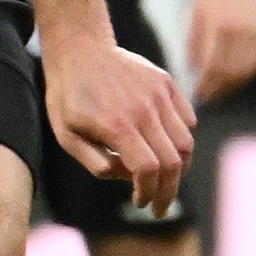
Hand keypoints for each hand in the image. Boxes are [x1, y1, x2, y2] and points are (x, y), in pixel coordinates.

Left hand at [45, 22, 197, 211]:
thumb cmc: (69, 97)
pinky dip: (183, 140)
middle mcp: (144, 109)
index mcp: (117, 126)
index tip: (142, 203)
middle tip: (160, 206)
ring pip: (186, 142)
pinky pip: (188, 119)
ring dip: (180, 169)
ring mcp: (159, 94)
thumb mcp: (67, 137)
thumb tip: (128, 177)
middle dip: (169, 191)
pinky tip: (167, 149)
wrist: (80, 49)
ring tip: (167, 180)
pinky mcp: (166, 83)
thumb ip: (97, 164)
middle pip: (173, 161)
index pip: (148, 170)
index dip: (149, 193)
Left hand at [180, 0, 255, 100]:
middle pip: (230, 73)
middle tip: (207, 98)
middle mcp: (240, 33)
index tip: (197, 93)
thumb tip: (194, 69)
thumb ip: (195, 42)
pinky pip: (255, 62)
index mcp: (220, 27)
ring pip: (246, 70)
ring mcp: (255, 34)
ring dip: (232, 86)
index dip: (206, 84)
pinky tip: (234, 79)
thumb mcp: (197, 13)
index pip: (213, 66)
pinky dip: (245, 75)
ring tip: (220, 93)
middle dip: (218, 89)